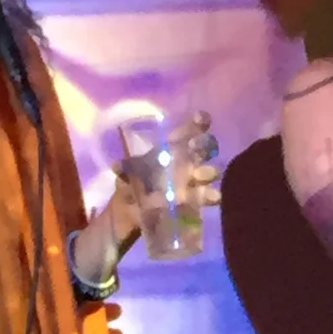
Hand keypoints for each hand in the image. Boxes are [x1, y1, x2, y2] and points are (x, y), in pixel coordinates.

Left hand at [107, 111, 221, 246]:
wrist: (132, 214)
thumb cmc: (132, 186)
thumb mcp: (127, 177)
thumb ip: (126, 170)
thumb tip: (117, 166)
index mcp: (169, 150)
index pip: (186, 133)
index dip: (196, 124)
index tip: (202, 119)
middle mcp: (185, 163)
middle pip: (203, 149)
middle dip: (204, 146)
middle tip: (198, 147)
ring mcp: (192, 182)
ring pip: (208, 173)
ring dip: (208, 173)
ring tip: (204, 175)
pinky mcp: (195, 202)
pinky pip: (207, 196)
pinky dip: (210, 196)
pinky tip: (215, 197)